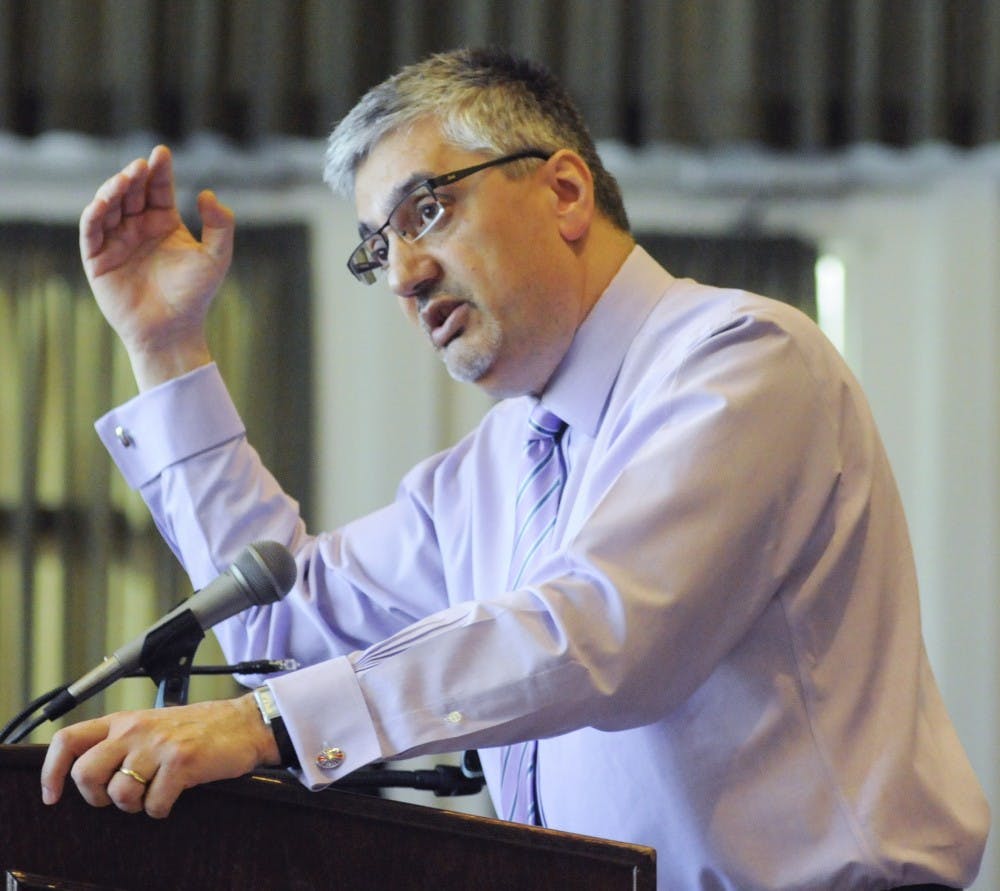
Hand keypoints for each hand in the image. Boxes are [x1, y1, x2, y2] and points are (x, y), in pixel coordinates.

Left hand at [40, 694, 278, 818]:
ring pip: (119, 793)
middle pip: (85, 773)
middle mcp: (135, 729)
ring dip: (134, 805)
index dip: (51, 772)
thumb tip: (88, 773)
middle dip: (98, 796)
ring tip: (153, 793)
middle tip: (118, 796)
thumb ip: (122, 740)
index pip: (69, 740)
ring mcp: (158, 745)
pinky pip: (153, 804)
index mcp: (124, 720)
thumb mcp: (154, 725)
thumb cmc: (200, 728)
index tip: (52, 795)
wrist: (245, 723)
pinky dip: (162, 808)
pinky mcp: (181, 762)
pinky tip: (175, 794)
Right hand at [79, 144, 234, 389]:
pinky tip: (104, 201)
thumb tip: (208, 194)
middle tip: (141, 166)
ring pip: (109, 205)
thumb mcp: (216, 258)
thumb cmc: (195, 295)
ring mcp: (116, 241)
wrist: (173, 329)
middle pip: (132, 192)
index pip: (158, 188)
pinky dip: (95, 214)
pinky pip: (91, 230)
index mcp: (164, 223)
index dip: (159, 170)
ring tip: (126, 179)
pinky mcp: (97, 258)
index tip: (161, 153)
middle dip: (135, 176)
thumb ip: (220, 226)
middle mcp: (138, 227)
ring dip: (114, 189)